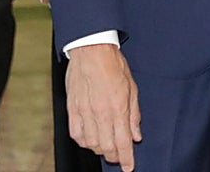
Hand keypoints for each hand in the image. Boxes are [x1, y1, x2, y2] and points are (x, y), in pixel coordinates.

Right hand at [66, 44, 141, 168]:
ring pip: (91, 144)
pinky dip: (84, 141)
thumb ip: (134, 114)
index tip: (128, 167)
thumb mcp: (132, 88)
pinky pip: (76, 134)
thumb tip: (136, 135)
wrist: (91, 50)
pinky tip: (89, 138)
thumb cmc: (113, 65)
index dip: (126, 159)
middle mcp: (101, 113)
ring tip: (105, 145)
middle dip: (114, 156)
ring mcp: (84, 112)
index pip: (123, 143)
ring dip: (99, 149)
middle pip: (107, 147)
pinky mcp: (72, 108)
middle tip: (118, 156)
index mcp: (118, 108)